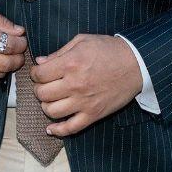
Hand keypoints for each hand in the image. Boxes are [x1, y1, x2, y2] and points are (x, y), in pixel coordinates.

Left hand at [28, 34, 142, 135]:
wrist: (136, 64)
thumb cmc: (110, 49)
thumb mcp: (83, 41)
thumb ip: (60, 52)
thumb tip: (40, 62)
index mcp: (70, 64)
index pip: (40, 74)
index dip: (35, 73)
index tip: (39, 73)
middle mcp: (74, 84)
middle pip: (42, 93)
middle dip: (38, 89)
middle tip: (44, 85)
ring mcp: (84, 102)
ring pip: (52, 111)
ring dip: (46, 106)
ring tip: (51, 99)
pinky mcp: (93, 114)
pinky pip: (71, 128)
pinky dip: (57, 130)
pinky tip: (50, 129)